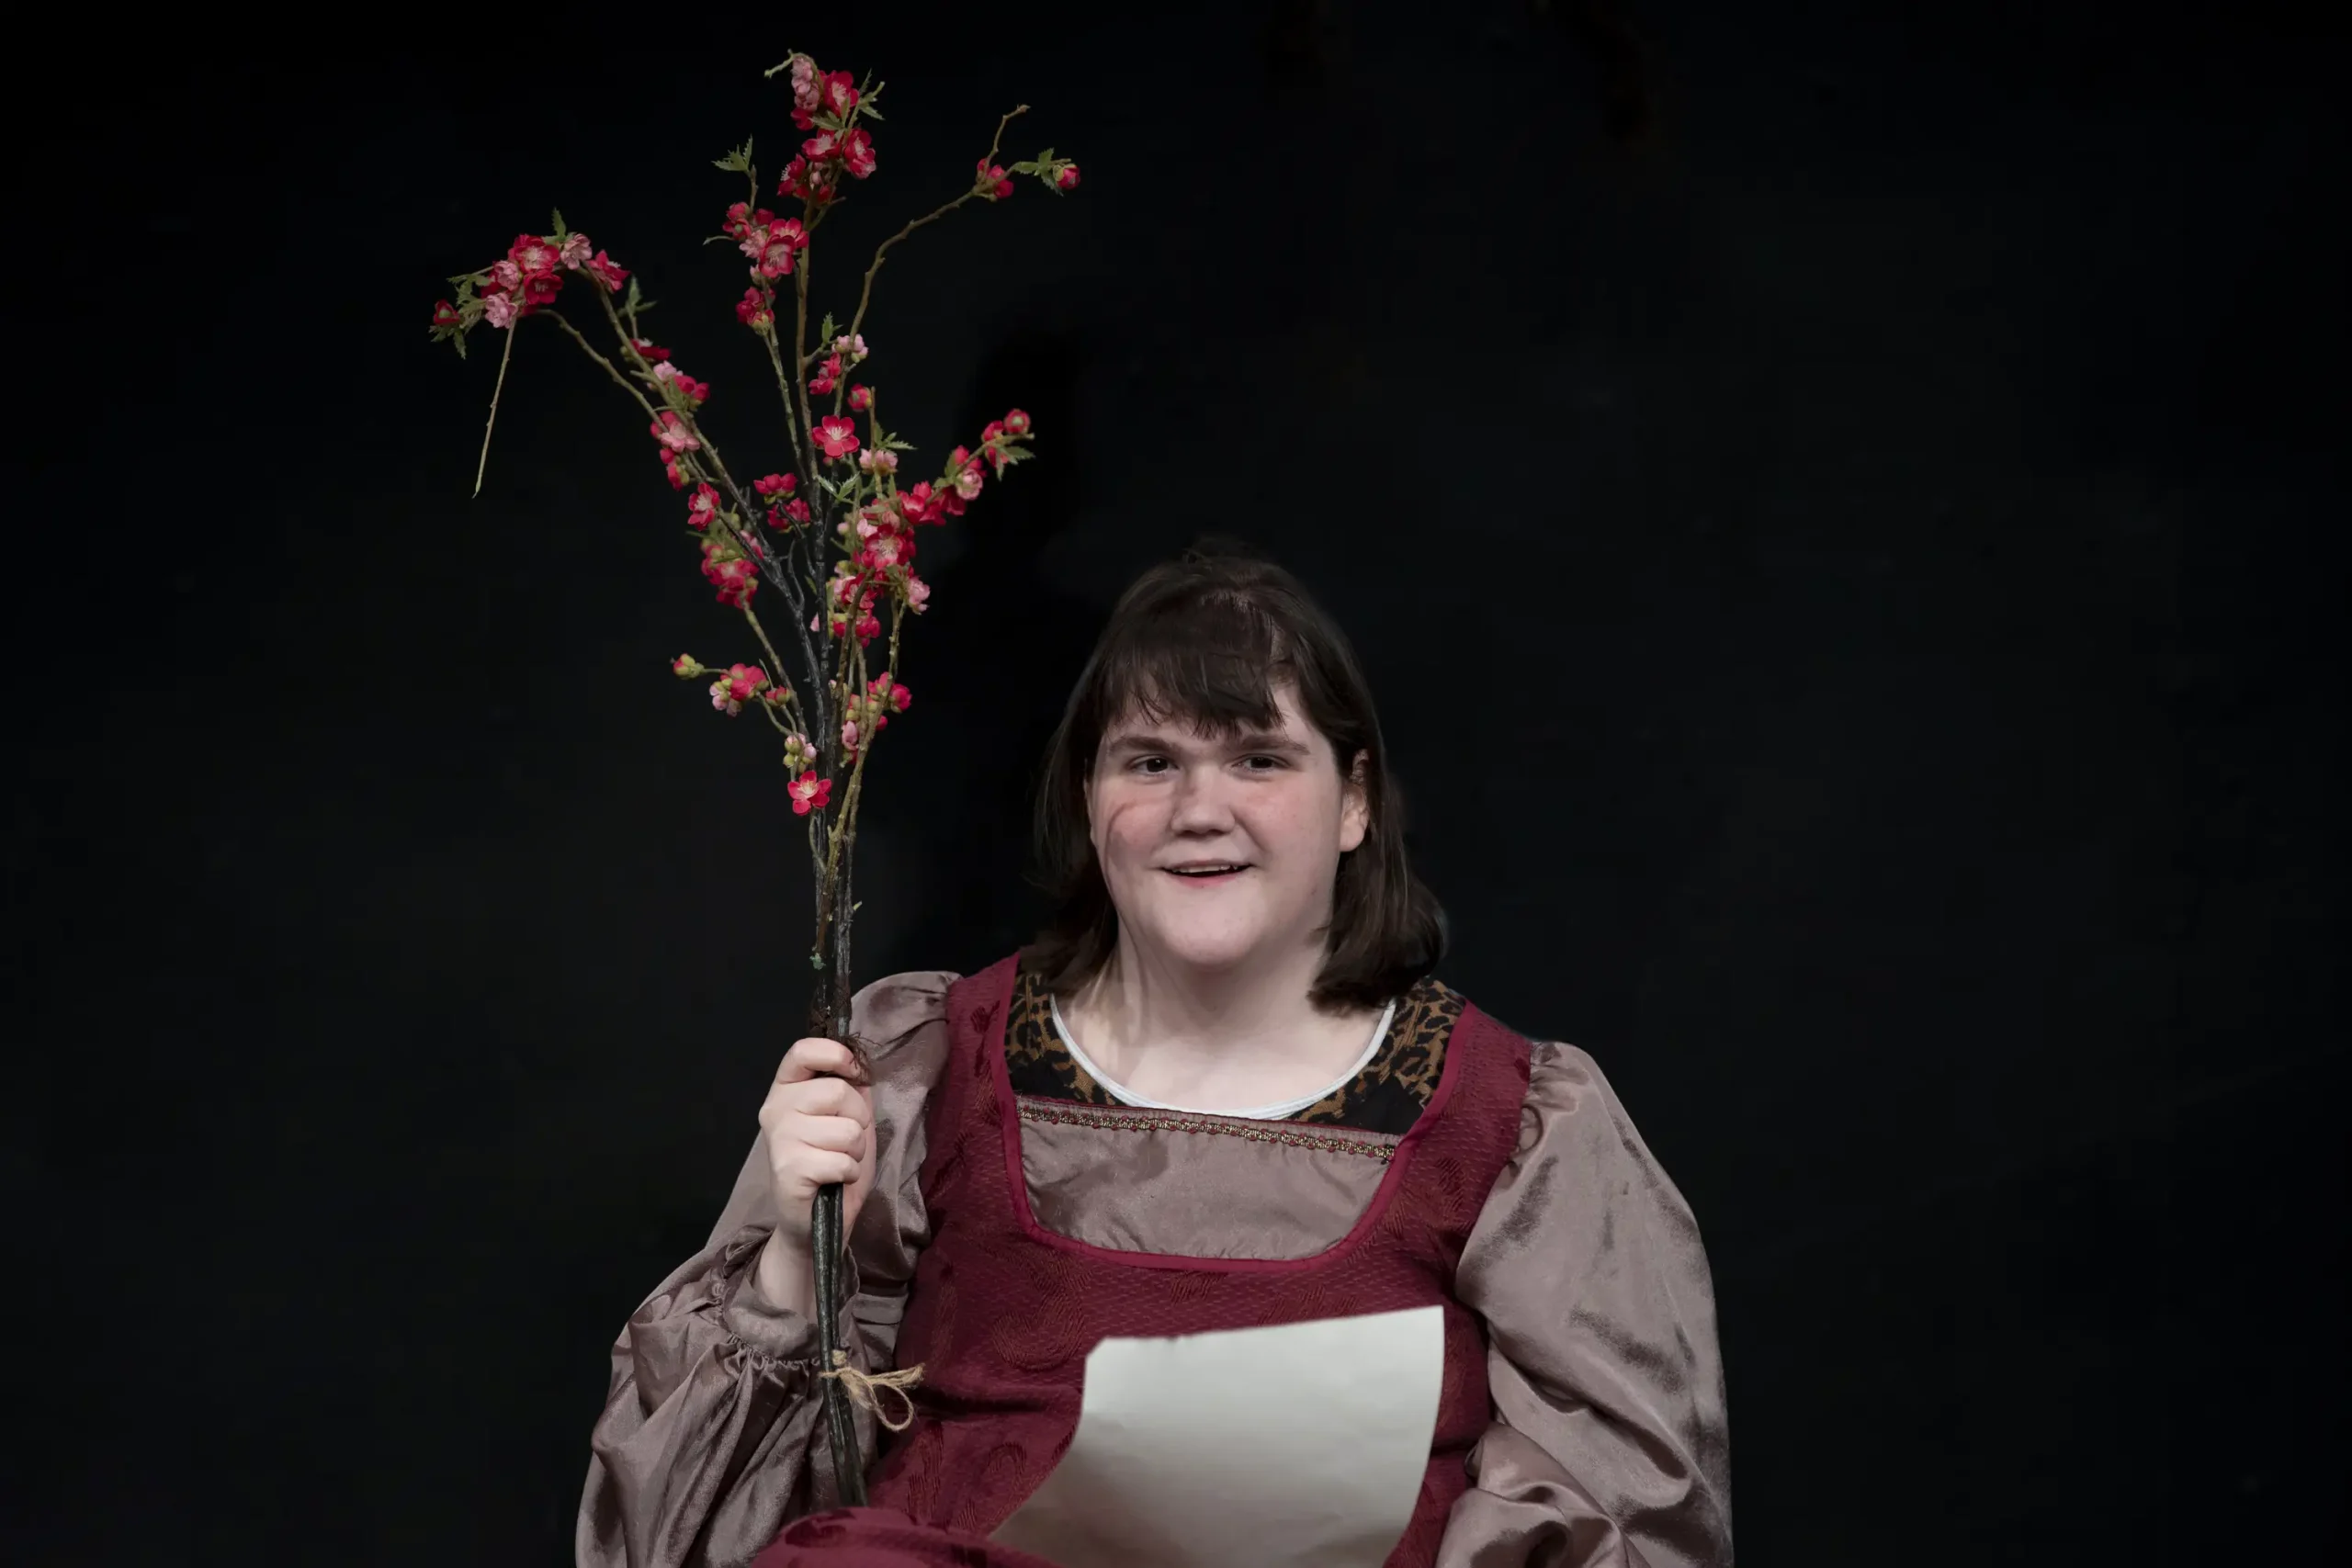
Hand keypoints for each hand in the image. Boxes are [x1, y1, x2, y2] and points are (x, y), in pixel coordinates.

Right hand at [757, 1036, 876, 1254]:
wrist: (816, 1220)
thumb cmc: (832, 1164)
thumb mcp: (848, 1119)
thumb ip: (852, 1090)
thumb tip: (861, 1066)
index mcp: (786, 1090)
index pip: (803, 1051)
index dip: (836, 1055)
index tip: (854, 1073)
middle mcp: (775, 1109)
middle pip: (837, 1092)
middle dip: (858, 1119)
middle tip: (846, 1141)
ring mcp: (779, 1139)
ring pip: (846, 1129)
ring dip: (855, 1151)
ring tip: (838, 1162)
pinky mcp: (788, 1169)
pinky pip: (842, 1161)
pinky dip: (849, 1172)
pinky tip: (834, 1180)